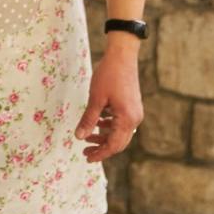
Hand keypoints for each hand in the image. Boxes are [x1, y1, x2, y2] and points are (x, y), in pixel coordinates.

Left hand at [76, 38, 142, 161]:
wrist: (122, 55)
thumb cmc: (109, 75)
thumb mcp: (96, 99)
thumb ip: (88, 119)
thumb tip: (78, 137)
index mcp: (127, 119)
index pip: (113, 145)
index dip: (100, 153)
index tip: (87, 157)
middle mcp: (135, 119)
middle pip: (118, 142)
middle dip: (101, 148)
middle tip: (85, 151)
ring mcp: (135, 113)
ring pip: (119, 133)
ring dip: (103, 136)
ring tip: (86, 136)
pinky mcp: (132, 106)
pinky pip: (121, 123)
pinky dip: (108, 125)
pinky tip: (97, 122)